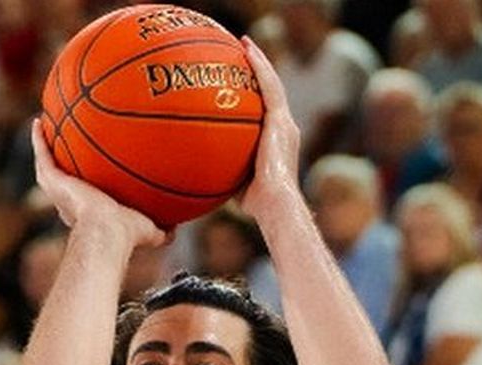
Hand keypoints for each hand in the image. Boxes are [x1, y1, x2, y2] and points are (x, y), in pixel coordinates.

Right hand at [29, 120, 163, 248]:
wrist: (107, 231)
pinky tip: (38, 121)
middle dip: (64, 161)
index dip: (85, 182)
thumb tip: (176, 228)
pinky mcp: (52, 180)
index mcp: (88, 211)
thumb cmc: (127, 234)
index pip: (84, 193)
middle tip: (65, 144)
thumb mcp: (149, 230)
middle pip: (63, 176)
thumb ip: (162, 229)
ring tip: (45, 126)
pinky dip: (38, 138)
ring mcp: (58, 190)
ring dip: (45, 145)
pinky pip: (41, 154)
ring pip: (47, 163)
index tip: (89, 168)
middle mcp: (69, 200)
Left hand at [237, 36, 303, 223]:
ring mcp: (285, 123)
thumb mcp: (234, 182)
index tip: (241, 78)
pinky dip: (259, 67)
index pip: (267, 110)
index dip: (256, 92)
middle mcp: (285, 127)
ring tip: (244, 43)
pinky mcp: (281, 121)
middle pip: (272, 90)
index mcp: (277, 140)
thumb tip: (196, 172)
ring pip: (272, 83)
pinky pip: (269, 87)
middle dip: (258, 70)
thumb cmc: (255, 203)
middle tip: (243, 52)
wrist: (275, 203)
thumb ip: (222, 171)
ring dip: (259, 61)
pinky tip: (246, 52)